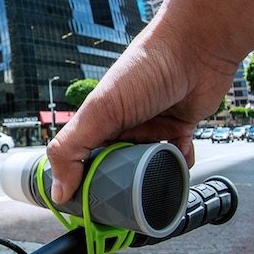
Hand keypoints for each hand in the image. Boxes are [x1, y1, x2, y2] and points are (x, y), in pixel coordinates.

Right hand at [46, 24, 237, 203]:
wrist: (196, 48)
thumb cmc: (144, 69)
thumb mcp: (99, 111)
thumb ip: (71, 149)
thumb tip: (57, 191)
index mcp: (96, 122)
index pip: (80, 161)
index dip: (81, 184)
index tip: (87, 206)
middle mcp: (120, 127)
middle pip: (115, 170)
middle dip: (121, 184)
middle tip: (126, 197)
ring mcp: (150, 129)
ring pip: (146, 168)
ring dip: (153, 175)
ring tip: (157, 176)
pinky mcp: (178, 130)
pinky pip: (177, 159)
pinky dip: (179, 164)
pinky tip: (180, 156)